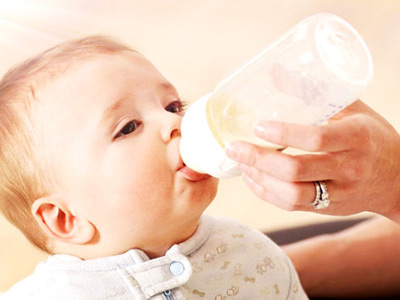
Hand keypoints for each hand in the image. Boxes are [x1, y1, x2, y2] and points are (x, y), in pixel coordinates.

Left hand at [226, 100, 399, 219]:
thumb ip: (315, 92)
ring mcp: (338, 192)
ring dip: (259, 179)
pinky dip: (267, 193)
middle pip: (296, 170)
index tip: (257, 126)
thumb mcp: (352, 109)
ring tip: (240, 162)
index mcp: (356, 137)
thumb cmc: (372, 137)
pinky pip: (292, 205)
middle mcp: (348, 168)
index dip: (284, 133)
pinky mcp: (328, 208)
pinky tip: (252, 178)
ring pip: (292, 194)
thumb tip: (274, 71)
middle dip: (259, 159)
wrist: (398, 179)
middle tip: (234, 147)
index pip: (316, 138)